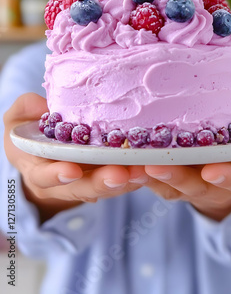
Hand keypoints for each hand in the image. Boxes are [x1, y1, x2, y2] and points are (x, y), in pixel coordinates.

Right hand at [3, 93, 146, 221]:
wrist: (42, 149)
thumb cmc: (28, 130)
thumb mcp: (19, 118)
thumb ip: (25, 110)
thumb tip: (41, 106)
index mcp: (35, 167)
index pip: (42, 176)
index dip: (56, 175)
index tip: (71, 170)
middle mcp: (61, 181)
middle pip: (80, 188)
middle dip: (101, 182)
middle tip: (120, 175)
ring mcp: (84, 180)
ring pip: (104, 187)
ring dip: (124, 182)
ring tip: (142, 171)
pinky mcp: (103, 175)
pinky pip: (119, 180)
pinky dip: (133, 176)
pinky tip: (148, 168)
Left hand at [144, 92, 230, 220]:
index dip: (228, 177)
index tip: (211, 171)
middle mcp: (225, 182)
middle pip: (201, 187)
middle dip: (178, 178)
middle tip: (156, 164)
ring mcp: (200, 183)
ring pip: (175, 187)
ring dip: (152, 178)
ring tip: (132, 165)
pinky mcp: (180, 178)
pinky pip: (160, 179)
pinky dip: (142, 172)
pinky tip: (125, 159)